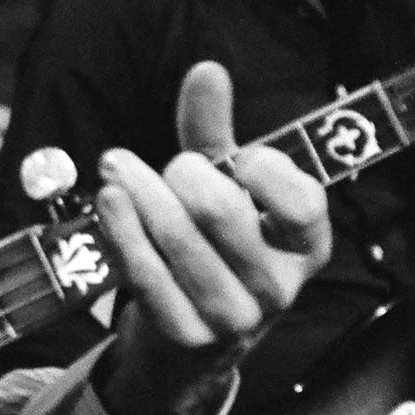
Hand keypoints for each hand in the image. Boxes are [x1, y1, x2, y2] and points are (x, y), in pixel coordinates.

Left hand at [96, 60, 330, 414]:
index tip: (237, 155)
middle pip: (224, 211)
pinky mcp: (186, 336)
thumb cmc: (213, 248)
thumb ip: (216, 133)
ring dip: (139, 193)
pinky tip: (109, 202)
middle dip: (183, 174)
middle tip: (166, 165)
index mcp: (305, 246)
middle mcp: (278, 287)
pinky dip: (123, 230)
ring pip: (178, 239)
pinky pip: (146, 273)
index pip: (303, 203)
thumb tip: (206, 70)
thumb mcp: (224, 191)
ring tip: (116, 166)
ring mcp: (233, 318)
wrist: (188, 344)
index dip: (267, 171)